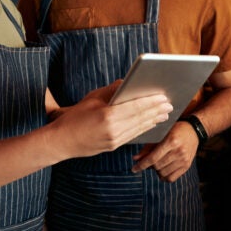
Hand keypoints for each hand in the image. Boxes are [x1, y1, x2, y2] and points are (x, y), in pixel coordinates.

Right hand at [49, 85, 172, 157]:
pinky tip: (150, 124)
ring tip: (164, 114)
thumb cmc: (74, 117)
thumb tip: (127, 83)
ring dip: (153, 120)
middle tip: (169, 104)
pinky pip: (132, 135)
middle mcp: (113, 130)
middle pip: (140, 118)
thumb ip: (111, 90)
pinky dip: (143, 128)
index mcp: (108, 116)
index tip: (163, 96)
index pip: (135, 107)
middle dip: (156, 111)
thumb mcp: (92, 98)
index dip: (151, 102)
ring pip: (139, 129)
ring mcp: (114, 140)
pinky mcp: (113, 146)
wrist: (61, 141)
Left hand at [131, 120, 198, 181]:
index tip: (134, 169)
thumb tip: (135, 158)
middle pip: (157, 166)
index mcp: (171, 141)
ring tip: (157, 164)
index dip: (141, 165)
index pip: (153, 158)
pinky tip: (163, 170)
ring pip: (163, 173)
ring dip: (156, 171)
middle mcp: (179, 151)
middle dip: (149, 166)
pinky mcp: (187, 166)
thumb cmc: (175, 130)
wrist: (193, 131)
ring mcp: (184, 160)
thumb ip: (148, 147)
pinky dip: (164, 177)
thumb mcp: (161, 134)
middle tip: (148, 161)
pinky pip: (171, 178)